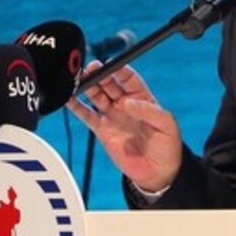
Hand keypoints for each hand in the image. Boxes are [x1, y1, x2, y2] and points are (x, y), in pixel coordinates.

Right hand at [67, 61, 181, 192]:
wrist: (158, 171)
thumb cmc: (167, 145)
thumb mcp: (166, 124)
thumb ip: (148, 111)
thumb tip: (126, 102)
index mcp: (143, 98)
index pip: (129, 78)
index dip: (119, 69)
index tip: (111, 64)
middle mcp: (126, 104)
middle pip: (109, 84)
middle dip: (100, 74)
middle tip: (91, 68)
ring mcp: (113, 116)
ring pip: (97, 96)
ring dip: (88, 86)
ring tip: (78, 79)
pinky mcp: (103, 130)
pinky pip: (87, 115)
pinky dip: (76, 107)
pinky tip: (68, 97)